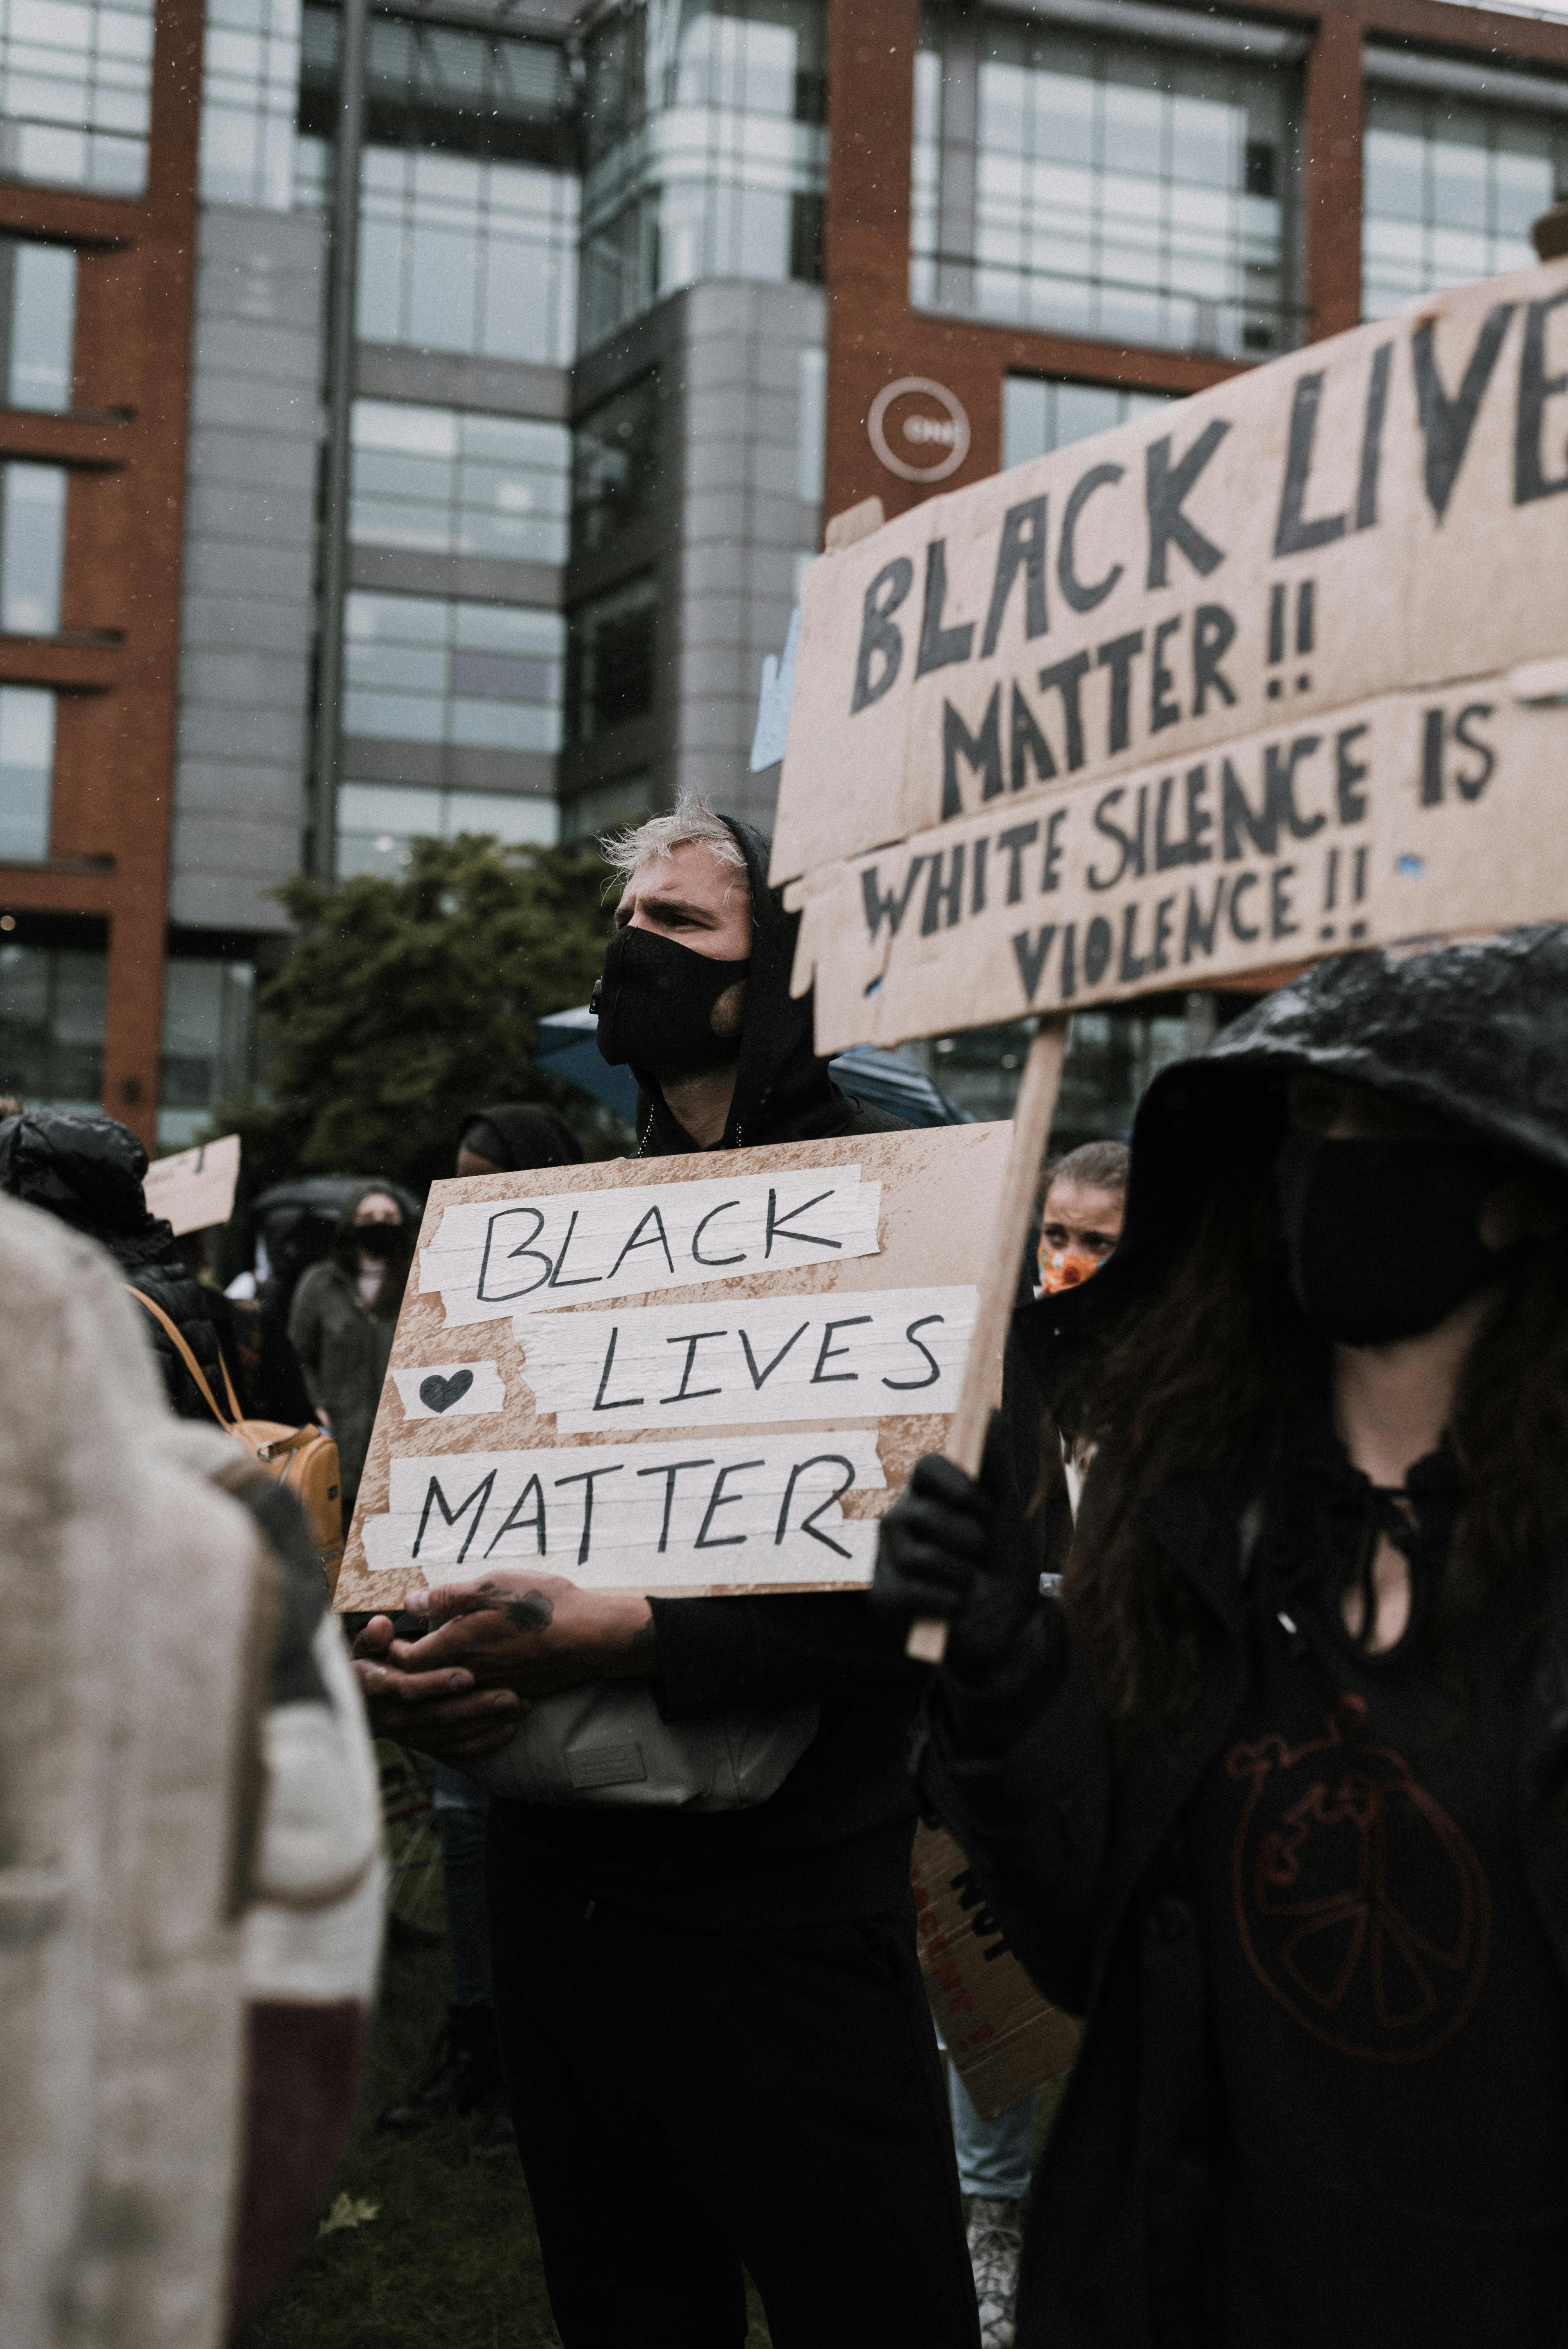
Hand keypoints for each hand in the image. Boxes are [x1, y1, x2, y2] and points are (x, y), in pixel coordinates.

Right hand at [351, 1613, 523, 1760]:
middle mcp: (394, 1719)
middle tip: (510, 1696)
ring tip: (519, 1707)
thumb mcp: (364, 1648)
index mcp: (379, 1689)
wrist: (359, 1706)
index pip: (409, 1689)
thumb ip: (372, 1637)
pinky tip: (509, 1729)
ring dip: (487, 1722)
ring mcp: (412, 1737)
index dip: (436, 1683)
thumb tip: (382, 1623)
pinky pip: (457, 1750)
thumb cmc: (369, 1665)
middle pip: (438, 1716)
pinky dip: (483, 1742)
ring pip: (452, 1735)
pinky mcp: (426, 1747)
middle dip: (475, 1706)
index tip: (467, 1675)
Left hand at [385, 1572, 657, 1698]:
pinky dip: (458, 1694)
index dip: (387, 1652)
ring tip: (421, 1667)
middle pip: (420, 1684)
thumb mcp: (492, 1586)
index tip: (382, 1640)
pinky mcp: (508, 1696)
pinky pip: (471, 1701)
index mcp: (457, 1646)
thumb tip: (411, 1603)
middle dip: (401, 1672)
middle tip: (391, 1656)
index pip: (406, 1661)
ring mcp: (488, 1689)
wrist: (589, 1637)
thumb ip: (448, 1597)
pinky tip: (462, 1678)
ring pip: (444, 1695)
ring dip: (428, 1683)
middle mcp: (467, 1675)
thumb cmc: (542, 1605)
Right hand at [872, 1421, 1039, 1677]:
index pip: (927, 1467)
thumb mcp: (1007, 1514)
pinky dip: (946, 1603)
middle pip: (924, 1514)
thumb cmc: (1004, 1564)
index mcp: (928, 1495)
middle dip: (967, 1539)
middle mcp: (899, 1521)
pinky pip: (912, 1592)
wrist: (1009, 1625)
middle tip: (979, 1554)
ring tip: (969, 1583)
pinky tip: (954, 1606)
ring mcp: (887, 1559)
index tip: (983, 1506)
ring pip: (920, 1556)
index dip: (956, 1485)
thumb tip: (990, 1412)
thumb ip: (995, 1466)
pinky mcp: (883, 1598)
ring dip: (961, 1575)